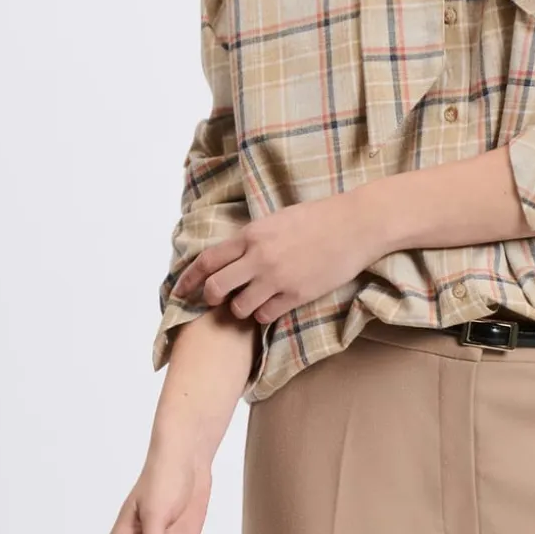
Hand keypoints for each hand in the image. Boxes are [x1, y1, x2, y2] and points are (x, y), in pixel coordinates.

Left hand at [169, 191, 377, 325]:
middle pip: (215, 288)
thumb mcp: (278, 219)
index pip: (207, 260)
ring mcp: (277, 278)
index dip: (188, 279)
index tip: (180, 291)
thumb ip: (253, 238)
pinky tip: (273, 305)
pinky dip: (264, 314)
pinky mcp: (296, 295)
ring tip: (253, 301)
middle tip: (218, 300)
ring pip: (239, 308)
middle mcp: (259, 257)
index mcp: (252, 234)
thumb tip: (233, 254)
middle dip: (211, 298)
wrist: (355, 225)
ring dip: (241, 308)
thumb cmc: (319, 217)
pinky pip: (265, 315)